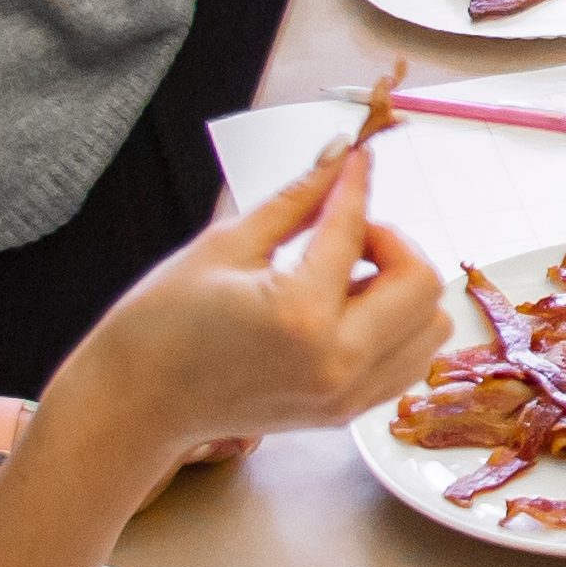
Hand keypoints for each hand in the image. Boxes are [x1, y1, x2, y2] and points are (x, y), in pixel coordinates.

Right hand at [44, 144, 448, 460]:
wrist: (135, 404)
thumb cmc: (162, 324)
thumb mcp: (227, 245)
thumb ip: (298, 199)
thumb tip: (341, 152)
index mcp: (302, 315)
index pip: (356, 231)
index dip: (355, 185)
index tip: (356, 160)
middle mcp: (338, 363)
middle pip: (423, 282)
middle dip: (393, 241)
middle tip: (344, 234)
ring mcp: (347, 396)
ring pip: (430, 325)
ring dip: (402, 287)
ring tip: (344, 277)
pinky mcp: (345, 414)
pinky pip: (408, 361)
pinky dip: (397, 326)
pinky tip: (346, 310)